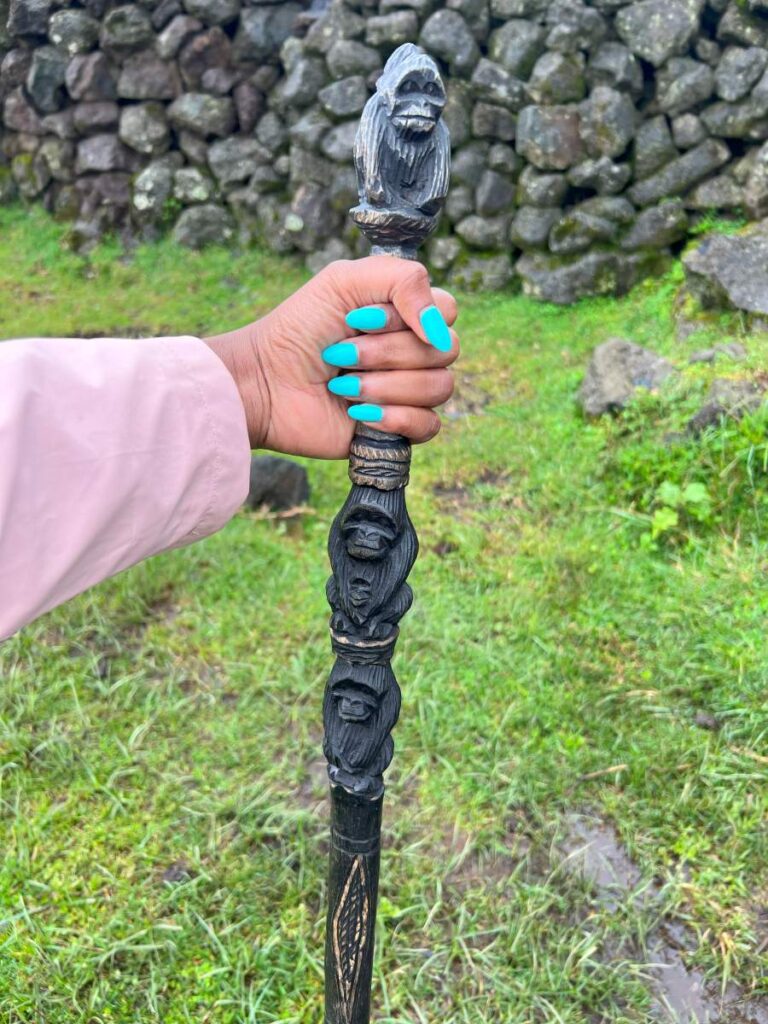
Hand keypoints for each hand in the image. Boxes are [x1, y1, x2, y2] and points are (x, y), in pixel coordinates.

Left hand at [205, 256, 458, 458]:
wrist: (264, 383)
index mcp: (405, 314)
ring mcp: (407, 391)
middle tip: (339, 354)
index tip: (361, 319)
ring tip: (342, 386)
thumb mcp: (344, 280)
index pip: (447, 311)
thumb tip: (439, 328)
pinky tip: (359, 414)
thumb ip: (404, 279)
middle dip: (387, 353)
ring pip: (439, 388)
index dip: (413, 316)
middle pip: (446, 350)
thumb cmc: (299, 328)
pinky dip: (394, 417)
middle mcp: (412, 351)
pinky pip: (429, 426)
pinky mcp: (397, 429)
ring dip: (385, 386)